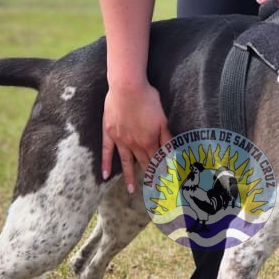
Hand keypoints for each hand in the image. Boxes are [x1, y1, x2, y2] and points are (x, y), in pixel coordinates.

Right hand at [102, 80, 171, 194]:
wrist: (127, 87)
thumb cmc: (148, 99)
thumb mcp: (163, 119)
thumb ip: (167, 138)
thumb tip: (172, 155)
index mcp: (149, 141)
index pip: (157, 161)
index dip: (161, 173)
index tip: (165, 184)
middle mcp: (134, 144)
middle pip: (143, 163)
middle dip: (149, 177)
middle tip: (151, 190)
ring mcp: (120, 140)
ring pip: (125, 162)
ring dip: (129, 177)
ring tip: (131, 190)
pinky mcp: (109, 132)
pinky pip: (107, 151)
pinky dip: (106, 164)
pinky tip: (106, 175)